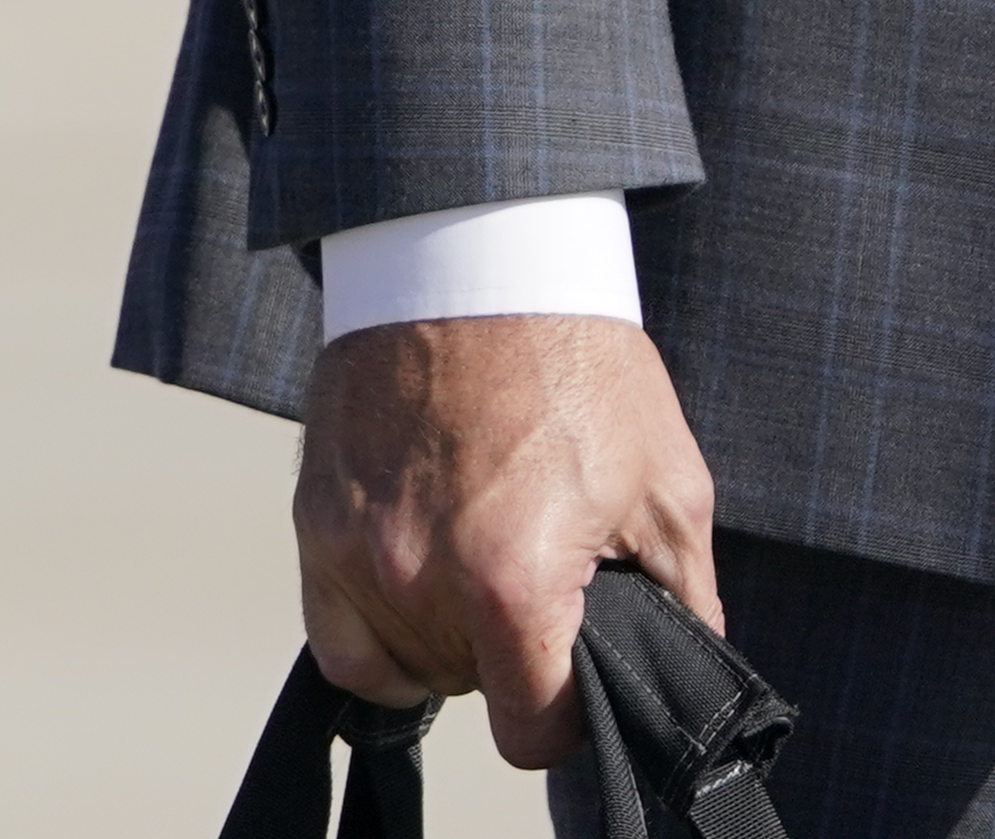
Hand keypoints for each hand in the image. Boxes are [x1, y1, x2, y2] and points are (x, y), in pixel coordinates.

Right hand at [297, 314, 721, 769]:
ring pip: (397, 669)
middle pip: (465, 692)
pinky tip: (416, 583)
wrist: (471, 261)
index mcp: (510, 584)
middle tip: (539, 588)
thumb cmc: (575, 366)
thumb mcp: (668, 491)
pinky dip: (375, 628)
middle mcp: (414, 578)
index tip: (578, 679)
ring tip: (477, 576)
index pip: (530, 733)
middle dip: (508, 660)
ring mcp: (351, 549)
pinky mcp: (311, 517)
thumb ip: (682, 608)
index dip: (567, 717)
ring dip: (440, 646)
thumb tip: (682, 681)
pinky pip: (335, 631)